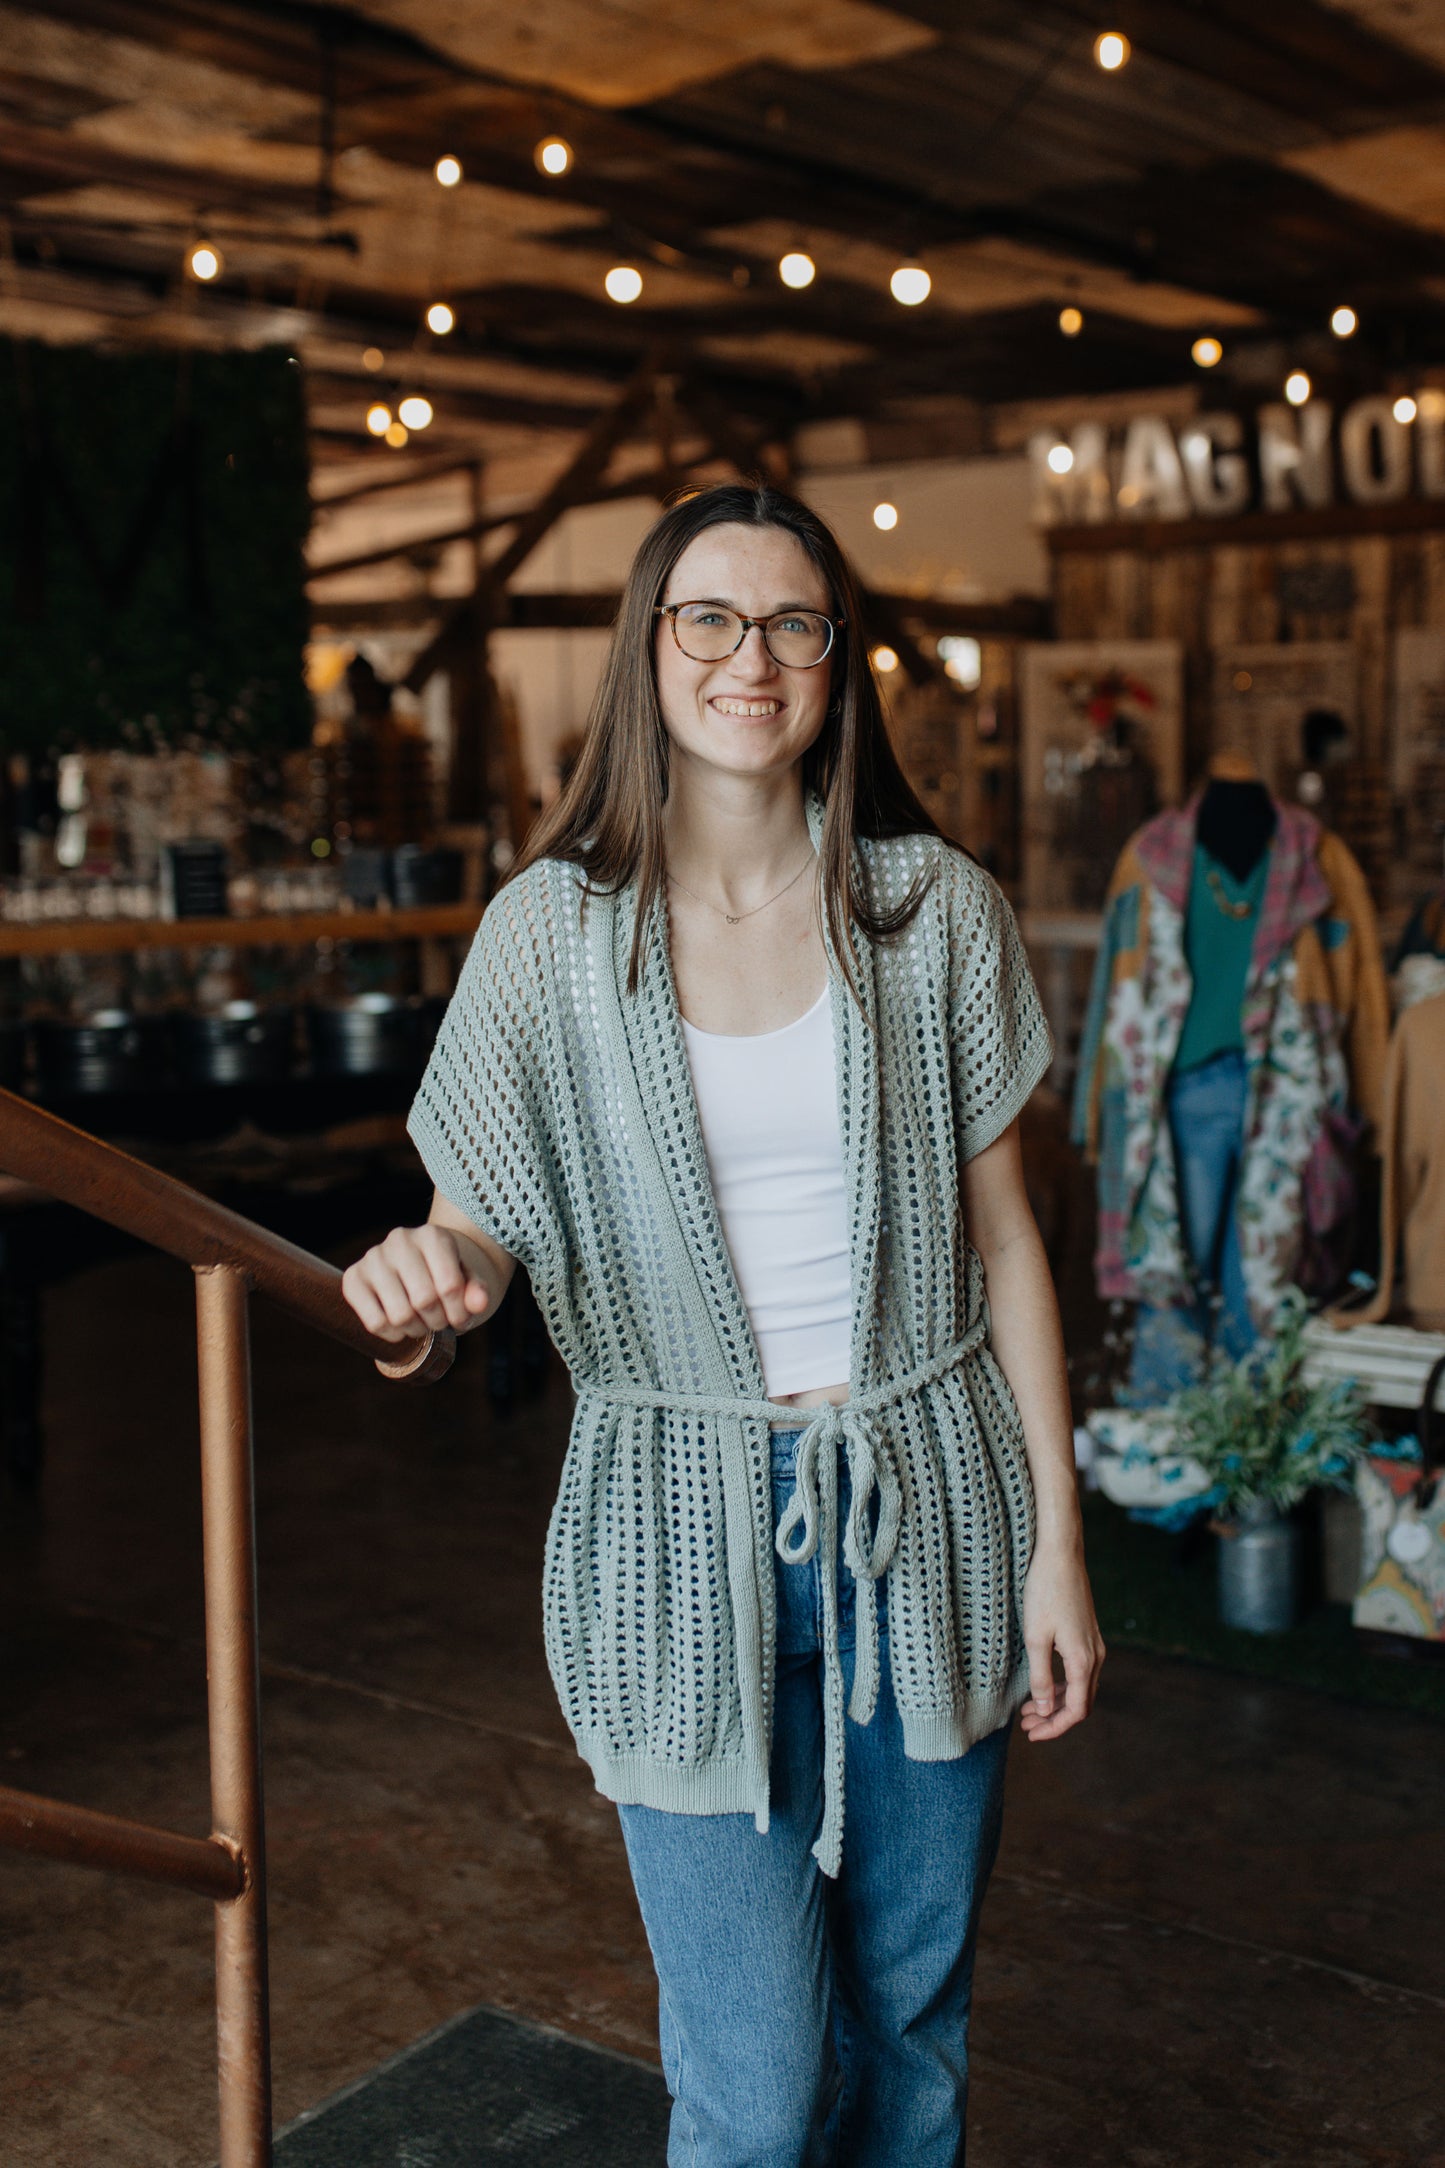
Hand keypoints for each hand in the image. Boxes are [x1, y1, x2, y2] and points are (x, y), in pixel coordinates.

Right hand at [341, 1223, 491, 1342]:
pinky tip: (400, 1326)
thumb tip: (480, 1304)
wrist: (414, 1265)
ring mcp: (373, 1258)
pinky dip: (392, 1335)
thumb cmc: (443, 1274)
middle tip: (439, 1321)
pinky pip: (375, 1323)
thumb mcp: (467, 1279)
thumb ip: (477, 1291)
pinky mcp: (353, 1279)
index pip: (449, 1286)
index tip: (460, 1318)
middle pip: (424, 1301)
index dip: (459, 1313)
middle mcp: (399, 1240)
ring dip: (416, 1330)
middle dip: (437, 1321)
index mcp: (432, 1236)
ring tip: (422, 1323)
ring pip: (399, 1316)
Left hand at [1018, 1539, 1105, 1742]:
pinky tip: (1042, 1686)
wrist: (1061, 1554)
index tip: (1032, 1735)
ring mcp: (1094, 1645)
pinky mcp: (1088, 1635)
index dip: (1055, 1728)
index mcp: (1083, 1660)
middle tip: (1026, 1726)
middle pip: (1081, 1703)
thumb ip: (1040, 1677)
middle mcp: (1095, 1656)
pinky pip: (1079, 1672)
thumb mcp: (1035, 1636)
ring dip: (1057, 1703)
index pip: (1076, 1710)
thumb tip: (1045, 1710)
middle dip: (1054, 1719)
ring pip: (1081, 1688)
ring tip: (1029, 1711)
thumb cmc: (1045, 1591)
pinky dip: (1062, 1686)